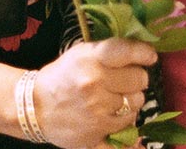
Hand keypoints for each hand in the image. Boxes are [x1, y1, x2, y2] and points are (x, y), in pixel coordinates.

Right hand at [32, 38, 156, 148]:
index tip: (150, 56)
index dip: (144, 53)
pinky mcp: (96, 134)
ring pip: (136, 104)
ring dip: (131, 100)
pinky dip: (125, 122)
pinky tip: (117, 116)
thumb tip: (142, 51)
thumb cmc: (63, 74)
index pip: (128, 52)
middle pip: (139, 80)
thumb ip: (109, 51)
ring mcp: (97, 111)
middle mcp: (96, 84)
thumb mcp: (82, 53)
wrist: (35, 106)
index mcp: (91, 59)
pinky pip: (127, 129)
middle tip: (126, 79)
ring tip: (117, 97)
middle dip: (137, 78)